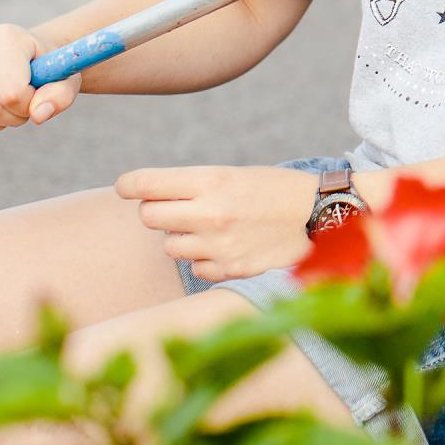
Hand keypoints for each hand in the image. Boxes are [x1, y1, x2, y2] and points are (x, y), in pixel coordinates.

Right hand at [0, 23, 80, 134]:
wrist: (26, 51)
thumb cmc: (47, 68)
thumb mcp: (65, 80)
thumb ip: (59, 96)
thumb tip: (39, 114)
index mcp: (9, 37)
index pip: (11, 92)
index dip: (26, 106)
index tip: (35, 98)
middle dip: (10, 117)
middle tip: (21, 107)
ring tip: (5, 109)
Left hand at [116, 165, 322, 282]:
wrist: (319, 216)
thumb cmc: (274, 189)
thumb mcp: (234, 174)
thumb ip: (192, 185)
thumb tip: (144, 195)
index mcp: (211, 179)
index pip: (146, 183)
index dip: (129, 184)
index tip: (125, 187)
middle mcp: (210, 212)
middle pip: (149, 216)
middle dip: (157, 211)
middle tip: (177, 207)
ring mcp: (217, 245)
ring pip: (169, 245)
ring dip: (182, 237)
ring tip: (211, 227)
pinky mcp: (228, 269)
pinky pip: (194, 267)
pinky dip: (204, 258)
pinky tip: (227, 246)